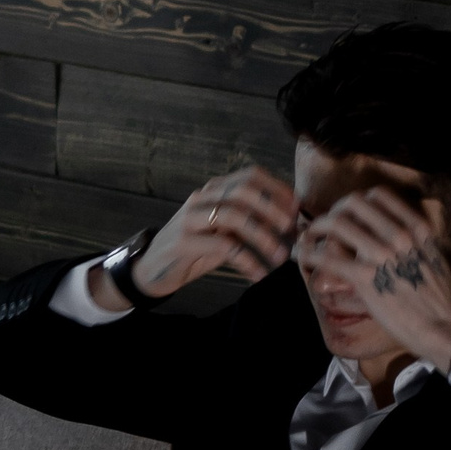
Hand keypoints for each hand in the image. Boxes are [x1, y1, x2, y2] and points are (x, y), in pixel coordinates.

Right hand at [90, 166, 298, 307]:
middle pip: (243, 190)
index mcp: (213, 190)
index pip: (250, 175)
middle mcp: (201, 197)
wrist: (153, 270)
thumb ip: (248, 223)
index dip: (277, 188)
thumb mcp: (224, 232)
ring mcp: (190, 218)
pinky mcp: (184, 242)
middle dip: (273, 208)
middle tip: (291, 229)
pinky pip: (223, 245)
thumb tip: (290, 224)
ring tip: (279, 256)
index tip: (297, 209)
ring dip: (263, 235)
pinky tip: (257, 274)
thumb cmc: (196, 250)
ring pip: (234, 215)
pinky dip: (246, 260)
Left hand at [296, 187, 450, 368]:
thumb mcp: (433, 256)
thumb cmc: (440, 299)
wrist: (444, 327)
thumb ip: (413, 241)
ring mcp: (381, 254)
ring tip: (307, 238)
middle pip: (353, 203)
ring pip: (337, 224)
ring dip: (316, 229)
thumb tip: (391, 237)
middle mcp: (399, 234)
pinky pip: (328, 257)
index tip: (346, 213)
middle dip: (334, 210)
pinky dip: (309, 253)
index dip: (356, 202)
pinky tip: (304, 257)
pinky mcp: (365, 278)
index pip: (379, 195)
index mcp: (417, 227)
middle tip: (323, 225)